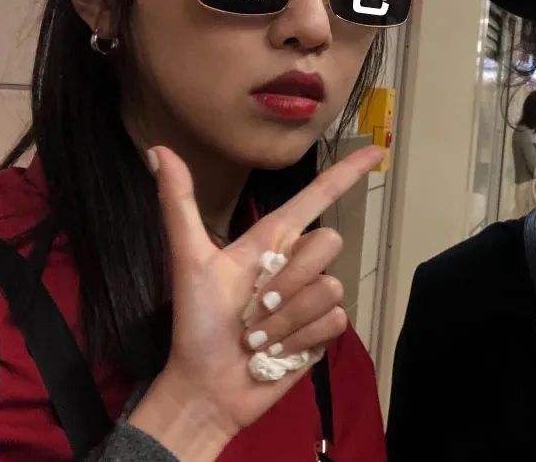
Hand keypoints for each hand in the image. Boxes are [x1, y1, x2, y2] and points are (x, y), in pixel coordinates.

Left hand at [129, 144, 384, 460]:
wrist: (207, 385)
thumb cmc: (197, 322)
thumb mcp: (188, 259)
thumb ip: (178, 204)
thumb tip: (158, 150)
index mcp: (271, 239)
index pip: (317, 196)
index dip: (347, 172)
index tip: (376, 150)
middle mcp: (298, 262)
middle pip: (328, 242)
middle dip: (289, 279)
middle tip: (253, 308)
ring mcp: (313, 297)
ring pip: (330, 287)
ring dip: (286, 320)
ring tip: (258, 337)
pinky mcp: (323, 330)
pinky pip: (334, 320)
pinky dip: (299, 340)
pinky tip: (276, 353)